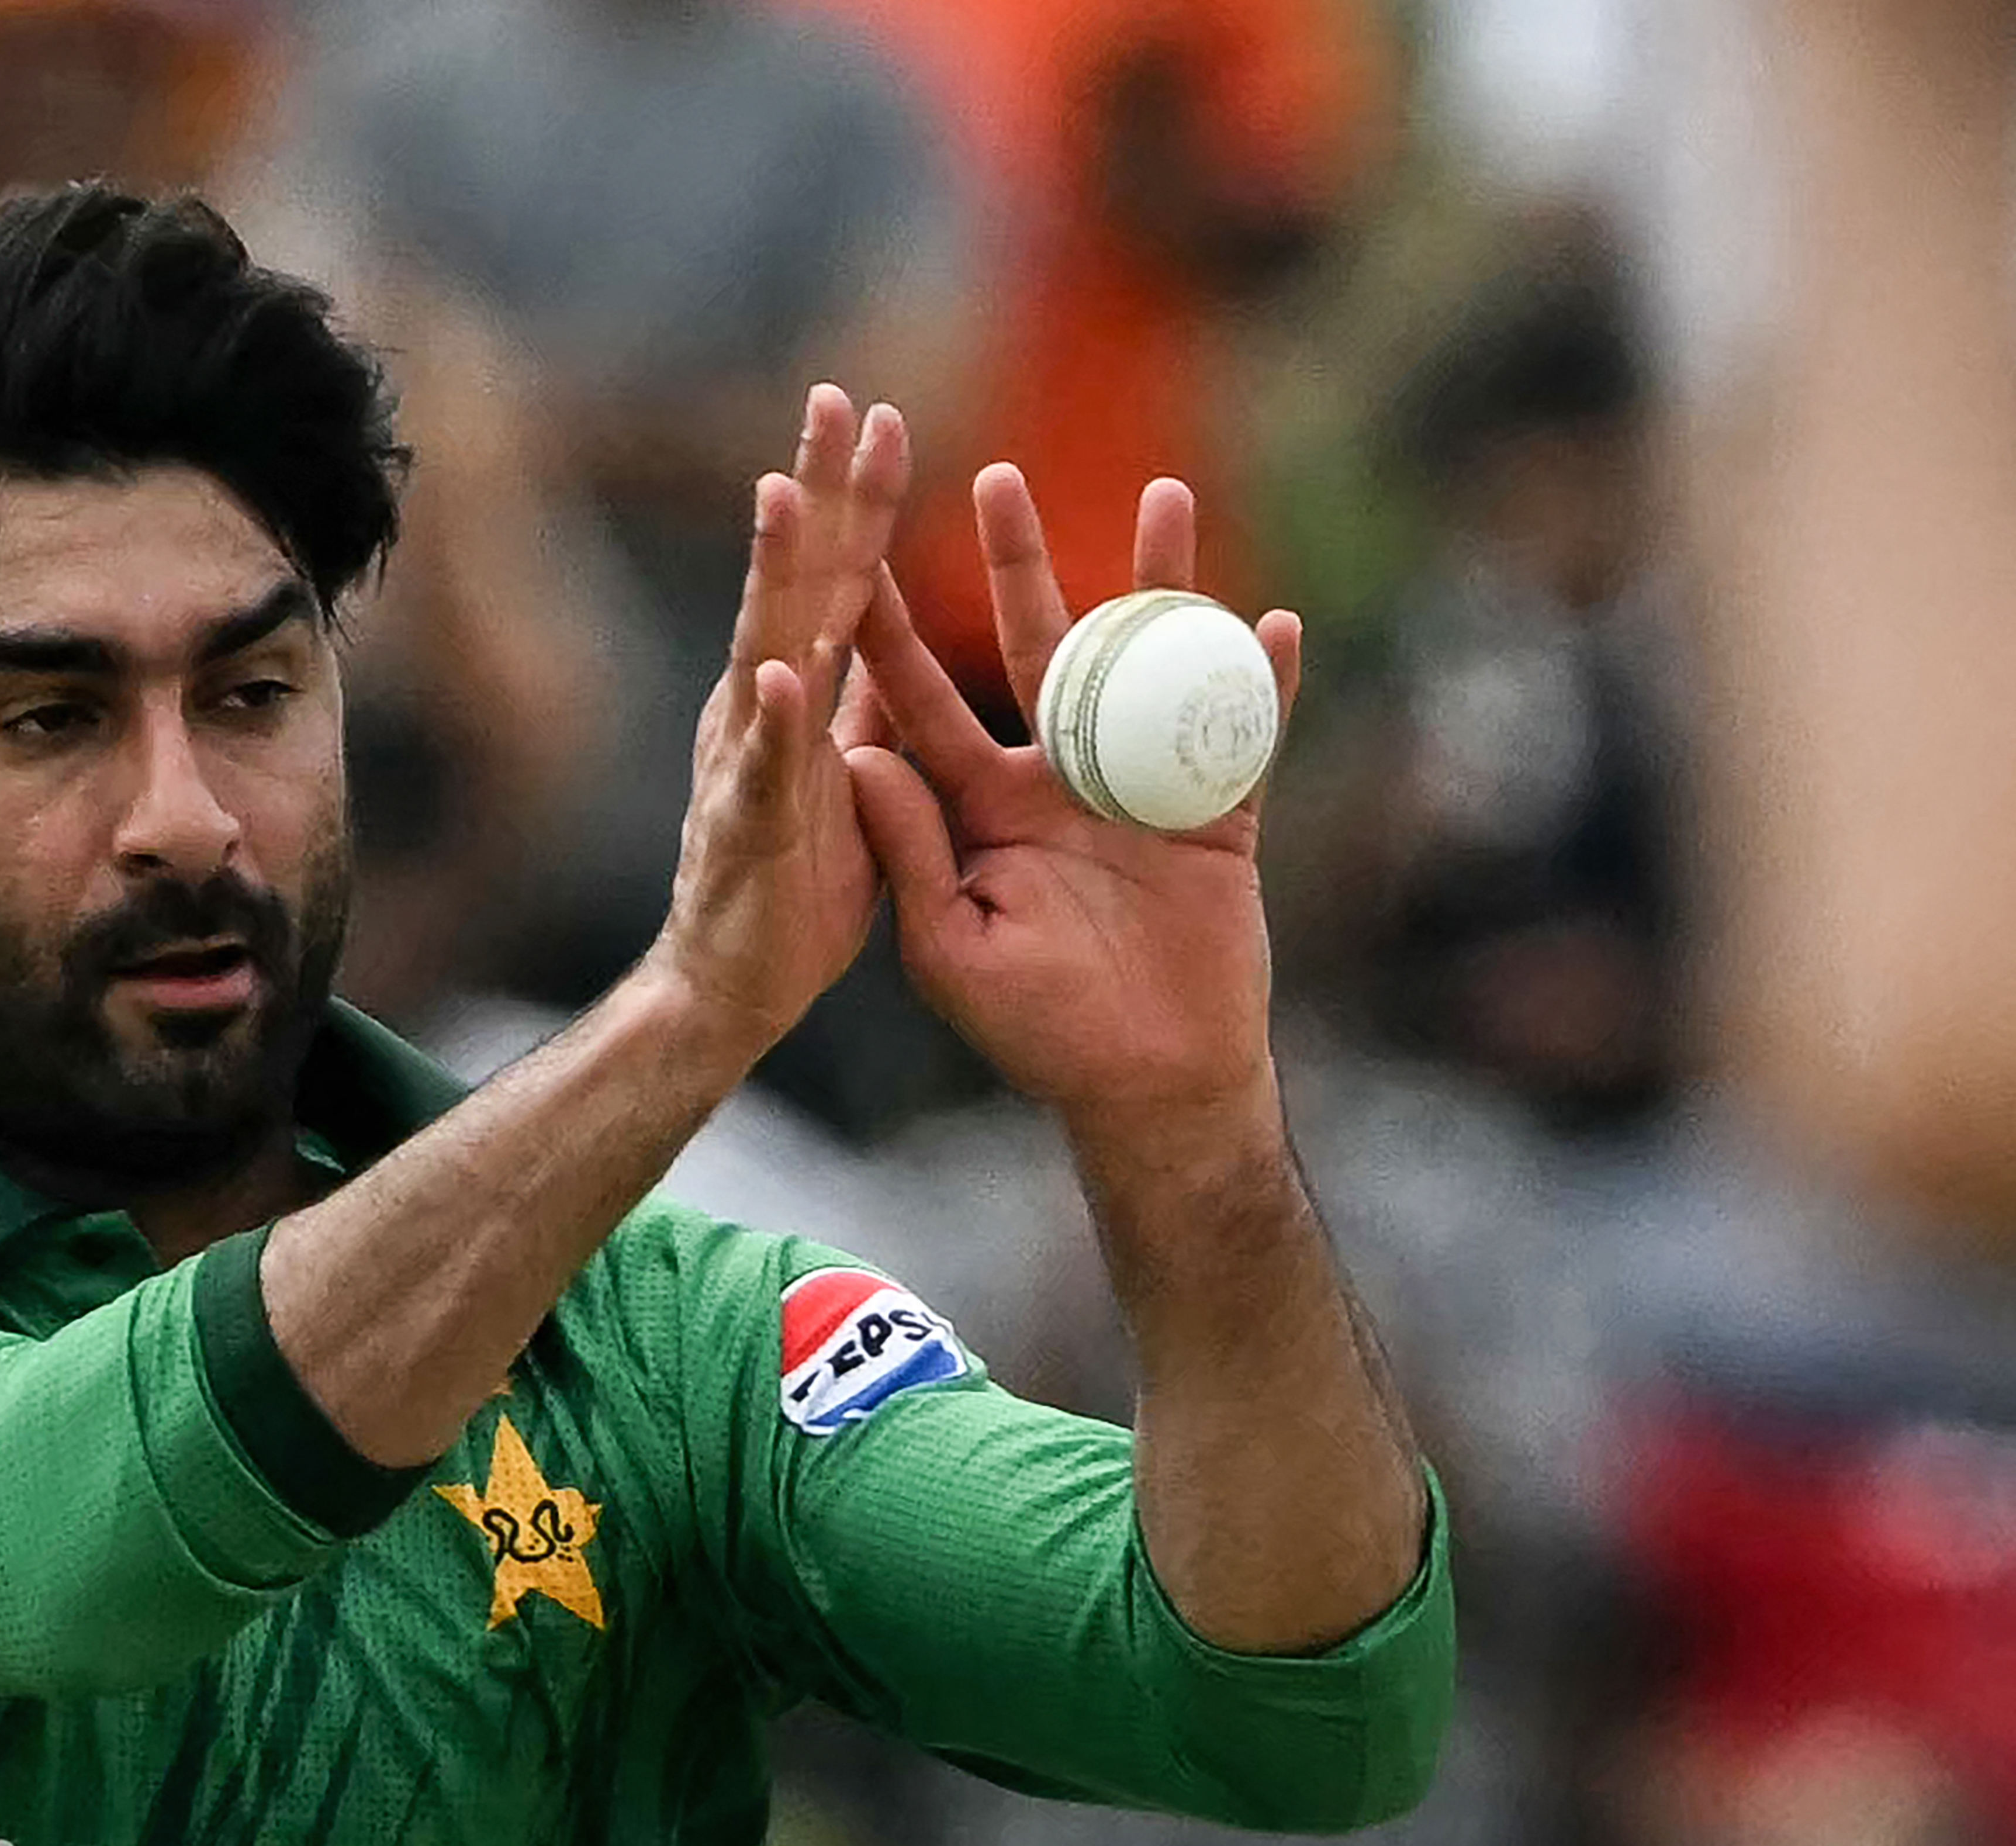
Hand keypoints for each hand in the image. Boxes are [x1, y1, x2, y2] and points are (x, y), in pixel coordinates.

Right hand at [645, 384, 910, 1055]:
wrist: (727, 989)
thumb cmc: (789, 887)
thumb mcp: (848, 777)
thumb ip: (858, 706)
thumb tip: (876, 635)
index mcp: (796, 696)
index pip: (836, 578)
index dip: (856, 498)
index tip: (878, 412)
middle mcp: (762, 710)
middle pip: (798, 584)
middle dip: (817, 490)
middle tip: (836, 399)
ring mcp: (748, 763)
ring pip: (766, 650)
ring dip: (773, 573)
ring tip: (784, 495)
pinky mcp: (749, 829)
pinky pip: (765, 771)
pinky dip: (772, 722)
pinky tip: (779, 673)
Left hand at [841, 467, 1301, 1140]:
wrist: (1144, 1085)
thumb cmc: (1037, 1032)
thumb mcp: (950, 948)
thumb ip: (910, 852)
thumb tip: (855, 757)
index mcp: (981, 806)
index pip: (923, 702)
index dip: (892, 632)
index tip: (857, 556)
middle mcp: (1055, 776)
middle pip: (1035, 646)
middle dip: (1019, 561)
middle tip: (996, 476)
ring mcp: (1139, 786)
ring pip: (1147, 662)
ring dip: (1158, 582)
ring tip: (1165, 494)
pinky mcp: (1216, 816)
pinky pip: (1243, 737)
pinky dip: (1262, 686)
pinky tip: (1274, 623)